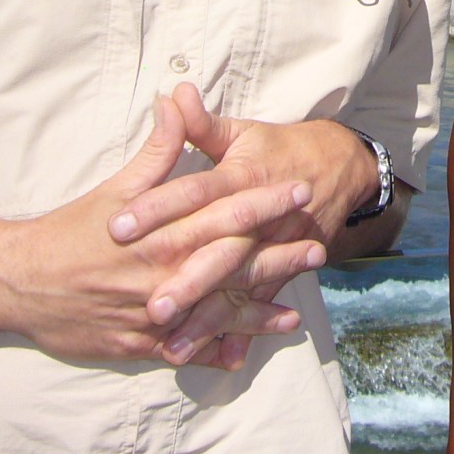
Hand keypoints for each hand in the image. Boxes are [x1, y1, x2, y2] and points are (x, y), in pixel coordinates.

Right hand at [0, 93, 325, 362]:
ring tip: (295, 312)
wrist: (18, 281)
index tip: (300, 190)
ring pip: (219, 314)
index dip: (268, 201)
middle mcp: (166, 275)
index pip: (229, 212)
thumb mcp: (116, 186)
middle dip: (279, 258)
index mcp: (164, 233)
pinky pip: (188, 350)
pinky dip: (217, 352)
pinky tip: (244, 353)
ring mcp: (157, 314)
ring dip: (259, 312)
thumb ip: (157, 151)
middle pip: (235, 264)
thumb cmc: (69, 230)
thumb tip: (178, 101)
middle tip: (318, 248)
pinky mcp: (141, 345)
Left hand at [105, 85, 377, 353]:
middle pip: (219, 250)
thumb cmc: (274, 148)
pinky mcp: (283, 269)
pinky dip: (244, 332)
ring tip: (174, 346)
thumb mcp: (238, 132)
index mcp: (240, 177)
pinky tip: (221, 358)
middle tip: (152, 306)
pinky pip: (260, 304)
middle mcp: (257, 217)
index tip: (118, 225)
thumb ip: (199, 123)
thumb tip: (172, 95)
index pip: (193, 192)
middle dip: (187, 281)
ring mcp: (273, 247)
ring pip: (238, 287)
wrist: (336, 168)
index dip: (156, 207)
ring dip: (209, 318)